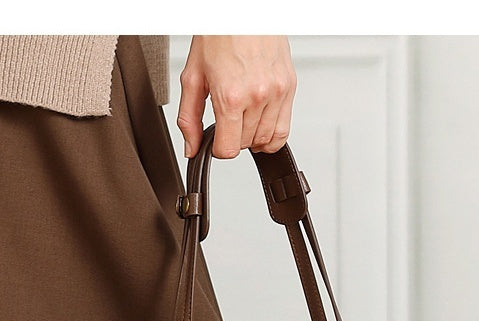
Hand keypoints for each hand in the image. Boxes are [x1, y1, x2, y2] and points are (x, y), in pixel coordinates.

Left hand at [177, 36, 296, 158]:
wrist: (243, 10)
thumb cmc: (218, 34)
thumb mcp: (193, 76)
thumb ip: (189, 118)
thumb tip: (191, 147)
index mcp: (231, 96)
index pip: (228, 150)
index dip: (218, 149)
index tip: (216, 139)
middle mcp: (257, 96)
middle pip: (245, 145)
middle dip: (234, 137)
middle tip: (227, 118)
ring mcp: (277, 93)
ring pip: (265, 140)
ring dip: (252, 136)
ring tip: (242, 117)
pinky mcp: (289, 88)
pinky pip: (283, 130)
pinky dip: (271, 135)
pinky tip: (260, 124)